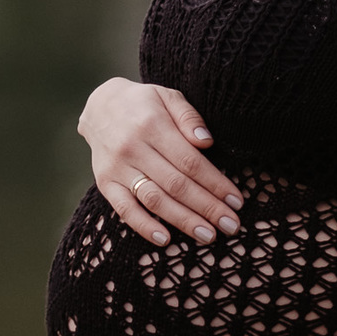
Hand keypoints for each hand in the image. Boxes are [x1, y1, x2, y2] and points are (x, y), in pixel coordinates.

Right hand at [78, 78, 243, 245]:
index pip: (190, 161)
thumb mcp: (168, 96)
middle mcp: (133, 148)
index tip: (236, 200)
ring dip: (183, 221)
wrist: (100, 106)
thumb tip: (207, 142)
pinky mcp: (105, 182)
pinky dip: (144, 226)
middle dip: (207, 207)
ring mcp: (117, 168)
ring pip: (154, 199)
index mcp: (153, 125)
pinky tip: (165, 239)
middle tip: (231, 225)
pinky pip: (124, 209)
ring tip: (208, 235)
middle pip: (176, 184)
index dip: (215, 183)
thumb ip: (189, 117)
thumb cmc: (144, 103)